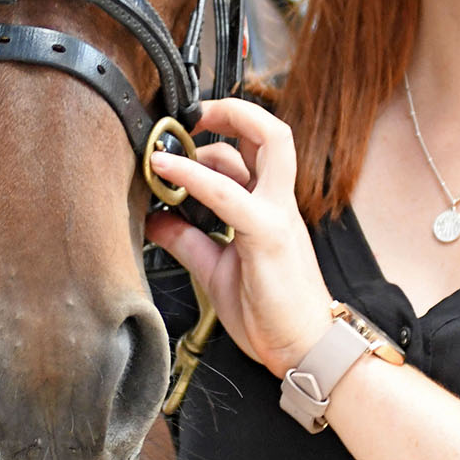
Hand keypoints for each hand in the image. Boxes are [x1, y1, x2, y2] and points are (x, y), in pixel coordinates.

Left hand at [144, 97, 332, 377]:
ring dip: (215, 131)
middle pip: (271, 133)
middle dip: (231, 110)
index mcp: (269, 208)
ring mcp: (277, 216)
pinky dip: (193, 175)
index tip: (185, 130)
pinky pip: (229, 194)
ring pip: (264, 146)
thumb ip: (188, 240)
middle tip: (187, 114)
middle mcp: (278, 204)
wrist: (305, 349)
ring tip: (167, 140)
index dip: (224, 130)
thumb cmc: (271, 313)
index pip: (255, 151)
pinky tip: (164, 168)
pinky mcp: (268, 236)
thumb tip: (155, 219)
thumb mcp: (216, 269)